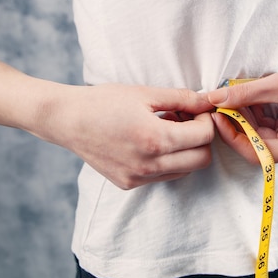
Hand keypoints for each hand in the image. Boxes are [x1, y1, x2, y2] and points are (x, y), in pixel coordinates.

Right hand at [33, 83, 214, 188]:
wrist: (67, 120)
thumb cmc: (104, 102)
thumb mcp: (145, 93)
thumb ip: (182, 99)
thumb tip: (209, 101)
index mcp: (155, 139)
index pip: (204, 136)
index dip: (207, 120)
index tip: (197, 109)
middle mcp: (149, 165)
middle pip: (202, 160)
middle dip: (202, 138)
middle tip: (187, 120)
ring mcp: (139, 178)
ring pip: (185, 170)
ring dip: (186, 150)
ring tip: (167, 128)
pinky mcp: (129, 184)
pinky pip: (164, 175)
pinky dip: (168, 159)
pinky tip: (152, 140)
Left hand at [207, 54, 277, 163]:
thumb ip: (244, 93)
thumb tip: (214, 99)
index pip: (258, 153)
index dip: (233, 136)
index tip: (216, 117)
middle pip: (258, 145)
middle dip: (237, 124)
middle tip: (218, 104)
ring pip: (261, 135)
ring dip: (245, 117)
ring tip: (231, 96)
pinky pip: (268, 127)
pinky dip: (256, 113)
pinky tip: (246, 97)